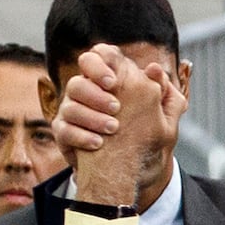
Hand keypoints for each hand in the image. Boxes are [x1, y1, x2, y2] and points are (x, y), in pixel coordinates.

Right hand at [59, 44, 186, 205]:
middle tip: (116, 107)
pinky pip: (64, 130)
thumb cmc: (141, 133)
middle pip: (77, 82)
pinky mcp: (63, 133)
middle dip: (95, 93)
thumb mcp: (159, 115)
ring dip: (92, 116)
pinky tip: (99, 143)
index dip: (99, 64)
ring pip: (70, 106)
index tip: (114, 81)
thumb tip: (154, 69)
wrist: (123, 166)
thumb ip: (161, 92)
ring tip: (113, 128)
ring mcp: (70, 112)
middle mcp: (83, 92)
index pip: (95, 57)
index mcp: (104, 79)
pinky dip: (82, 136)